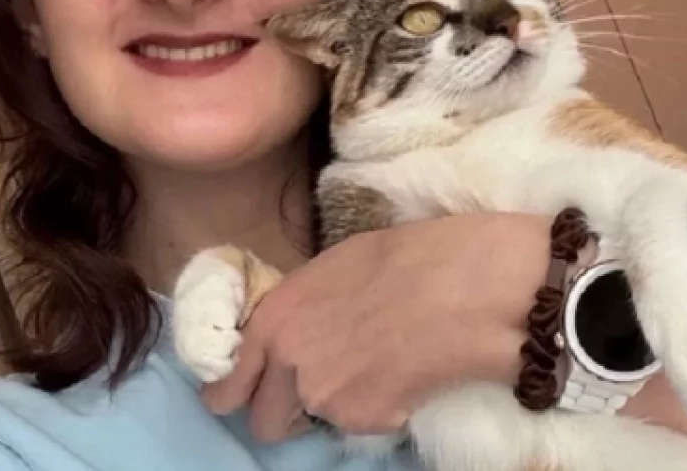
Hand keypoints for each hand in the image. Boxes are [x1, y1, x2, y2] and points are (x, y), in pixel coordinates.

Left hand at [200, 212, 551, 441]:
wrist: (461, 287)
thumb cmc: (404, 259)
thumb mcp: (329, 270)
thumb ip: (296, 310)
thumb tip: (291, 332)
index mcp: (273, 318)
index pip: (225, 385)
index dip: (231, 394)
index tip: (239, 397)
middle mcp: (287, 364)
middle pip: (263, 422)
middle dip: (283, 411)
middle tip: (317, 386)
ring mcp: (325, 398)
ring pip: (313, 426)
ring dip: (332, 409)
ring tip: (373, 368)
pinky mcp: (364, 421)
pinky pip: (359, 426)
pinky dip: (377, 410)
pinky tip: (403, 373)